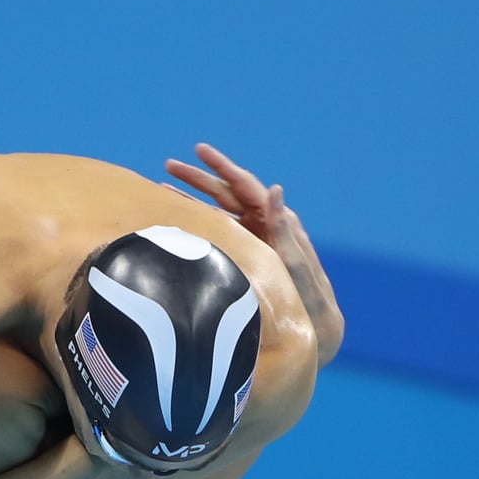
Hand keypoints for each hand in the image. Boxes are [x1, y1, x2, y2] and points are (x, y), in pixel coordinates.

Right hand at [165, 144, 343, 364]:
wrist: (314, 327)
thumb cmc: (309, 299)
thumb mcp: (296, 264)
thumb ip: (286, 229)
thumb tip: (275, 189)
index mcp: (277, 221)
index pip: (245, 186)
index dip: (222, 167)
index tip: (199, 150)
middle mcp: (265, 225)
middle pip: (227, 194)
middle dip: (199, 178)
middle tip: (169, 164)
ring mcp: (255, 239)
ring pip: (219, 212)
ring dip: (193, 198)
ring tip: (164, 184)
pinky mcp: (248, 255)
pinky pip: (220, 233)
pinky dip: (199, 221)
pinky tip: (179, 217)